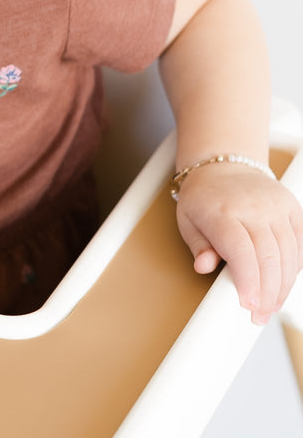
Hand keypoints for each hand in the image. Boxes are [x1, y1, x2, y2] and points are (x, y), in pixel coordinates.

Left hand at [175, 164, 302, 323]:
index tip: (248, 305)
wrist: (223, 164)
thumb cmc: (203, 196)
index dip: (249, 283)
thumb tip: (203, 266)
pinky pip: (299, 245)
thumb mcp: (188, 220)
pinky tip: (283, 282)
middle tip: (260, 315)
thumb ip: (198, 246)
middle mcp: (253, 208)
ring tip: (271, 305)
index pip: (241, 252)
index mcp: (222, 212)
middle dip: (268, 294)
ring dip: (283, 286)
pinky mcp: (292, 208)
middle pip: (269, 258)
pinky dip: (293, 268)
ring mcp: (276, 207)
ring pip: (288, 255)